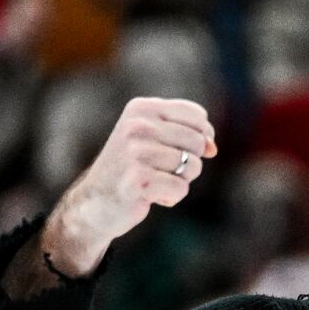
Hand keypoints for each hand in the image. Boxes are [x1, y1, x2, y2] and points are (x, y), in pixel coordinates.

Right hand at [43, 97, 217, 275]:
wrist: (95, 201)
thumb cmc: (133, 169)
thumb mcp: (156, 141)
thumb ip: (189, 136)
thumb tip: (213, 148)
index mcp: (141, 108)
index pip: (197, 115)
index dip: (202, 137)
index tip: (181, 149)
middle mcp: (138, 125)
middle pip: (198, 142)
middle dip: (188, 162)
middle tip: (160, 169)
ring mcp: (136, 152)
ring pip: (193, 166)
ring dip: (180, 181)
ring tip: (153, 180)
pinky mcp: (139, 179)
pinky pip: (181, 188)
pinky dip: (171, 197)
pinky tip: (148, 195)